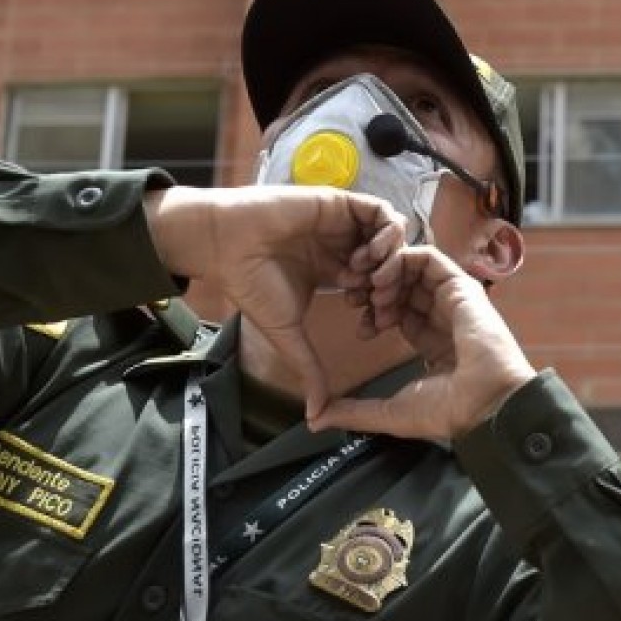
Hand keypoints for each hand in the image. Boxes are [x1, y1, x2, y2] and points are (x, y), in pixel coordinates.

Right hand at [143, 186, 405, 415]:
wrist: (228, 246)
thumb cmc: (253, 286)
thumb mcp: (289, 334)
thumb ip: (310, 369)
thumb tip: (316, 417)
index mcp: (337, 273)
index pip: (378, 289)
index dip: (383, 308)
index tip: (371, 324)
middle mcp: (344, 248)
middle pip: (391, 263)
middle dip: (392, 287)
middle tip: (377, 302)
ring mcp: (344, 224)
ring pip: (392, 237)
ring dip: (392, 260)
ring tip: (373, 279)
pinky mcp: (341, 203)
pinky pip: (381, 212)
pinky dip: (386, 234)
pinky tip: (370, 255)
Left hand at [312, 246, 537, 441]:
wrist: (484, 404)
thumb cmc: (447, 412)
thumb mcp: (388, 412)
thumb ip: (351, 412)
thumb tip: (315, 420)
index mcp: (431, 341)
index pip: (397, 312)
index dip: (373, 313)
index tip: (358, 324)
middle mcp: (441, 316)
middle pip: (402, 287)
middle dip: (373, 289)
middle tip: (354, 298)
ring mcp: (452, 299)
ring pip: (412, 268)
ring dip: (384, 272)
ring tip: (368, 288)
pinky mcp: (460, 285)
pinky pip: (427, 257)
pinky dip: (402, 260)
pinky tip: (383, 278)